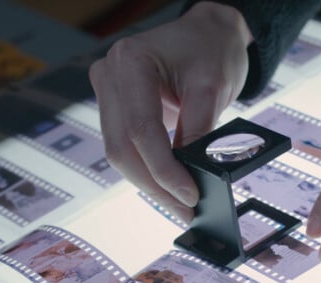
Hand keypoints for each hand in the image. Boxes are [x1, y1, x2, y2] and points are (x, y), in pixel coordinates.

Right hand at [89, 2, 251, 221]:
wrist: (208, 33)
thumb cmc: (212, 49)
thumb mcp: (212, 87)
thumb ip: (198, 131)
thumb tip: (191, 176)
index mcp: (130, 61)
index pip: (141, 129)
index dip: (164, 169)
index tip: (189, 195)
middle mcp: (109, 75)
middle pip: (123, 147)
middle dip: (155, 185)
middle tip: (184, 211)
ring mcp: (108, 92)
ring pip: (119, 154)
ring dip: (149, 184)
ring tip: (178, 207)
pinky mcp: (115, 108)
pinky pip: (125, 148)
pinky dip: (146, 171)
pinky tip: (166, 189)